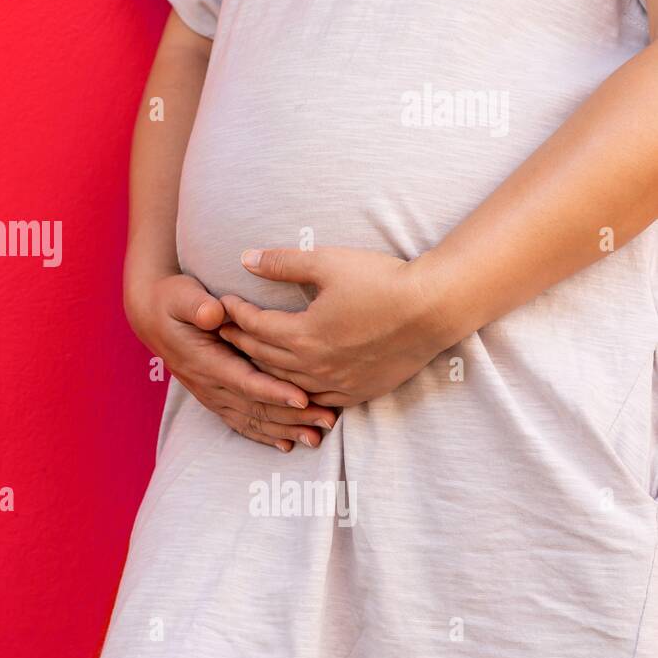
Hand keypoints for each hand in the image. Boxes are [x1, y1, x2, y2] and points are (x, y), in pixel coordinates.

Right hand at [126, 272, 338, 450]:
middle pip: (254, 407)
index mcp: (203, 360)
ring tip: (318, 436)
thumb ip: (196, 305)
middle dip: (292, 416)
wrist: (151, 317)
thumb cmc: (172, 301)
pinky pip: (241, 423)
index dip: (273, 391)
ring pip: (251, 420)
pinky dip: (265, 435)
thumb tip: (213, 313)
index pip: (243, 381)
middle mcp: (207, 384)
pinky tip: (288, 443)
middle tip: (328, 419)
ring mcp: (210, 395)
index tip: (303, 398)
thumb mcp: (180, 295)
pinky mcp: (215, 398)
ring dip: (285, 429)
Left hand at [219, 247, 450, 406]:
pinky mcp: (357, 394)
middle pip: (263, 356)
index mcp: (303, 335)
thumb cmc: (382, 280)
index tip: (223, 303)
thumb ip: (283, 263)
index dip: (234, 313)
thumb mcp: (328, 262)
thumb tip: (246, 258)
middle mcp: (315, 367)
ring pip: (285, 382)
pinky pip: (314, 399)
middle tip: (224, 330)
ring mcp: (336, 385)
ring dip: (262, 367)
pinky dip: (295, 390)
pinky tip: (288, 383)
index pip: (254, 326)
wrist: (434, 309)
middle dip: (240, 340)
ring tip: (249, 353)